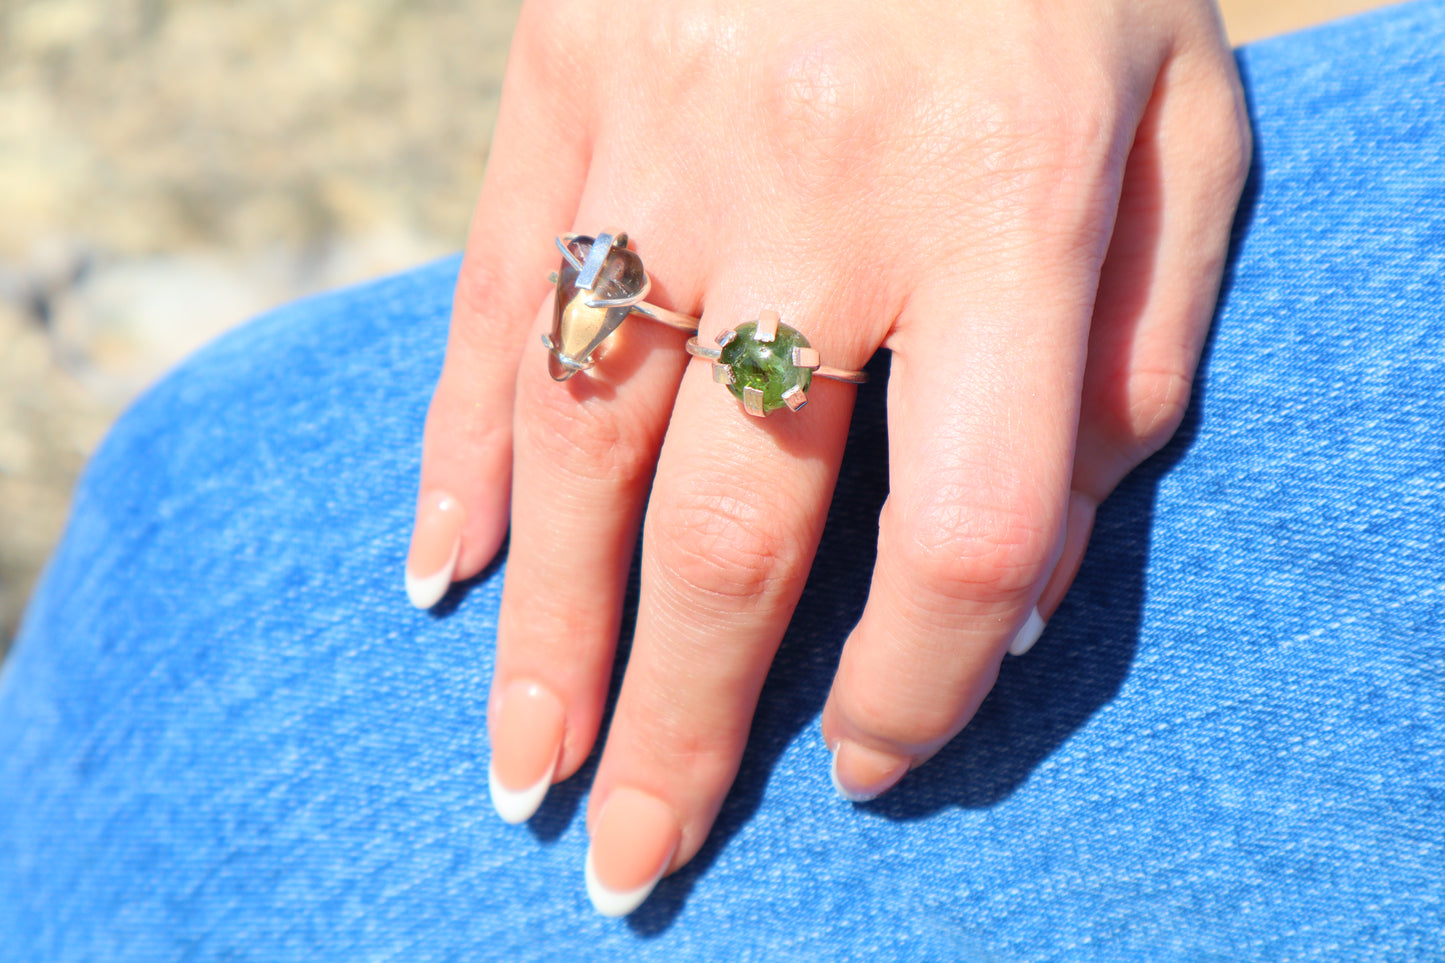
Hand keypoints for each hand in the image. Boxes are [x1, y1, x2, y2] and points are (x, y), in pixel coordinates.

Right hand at [407, 0, 1248, 915]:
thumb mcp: (1189, 117)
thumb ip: (1147, 347)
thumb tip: (1040, 561)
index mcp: (1009, 215)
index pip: (970, 533)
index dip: (923, 685)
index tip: (869, 763)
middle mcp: (821, 209)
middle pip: (737, 534)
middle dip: (685, 724)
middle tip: (636, 859)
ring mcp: (663, 159)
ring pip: (582, 453)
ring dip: (547, 634)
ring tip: (525, 769)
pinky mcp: (559, 103)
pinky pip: (490, 316)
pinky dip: (455, 459)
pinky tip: (435, 575)